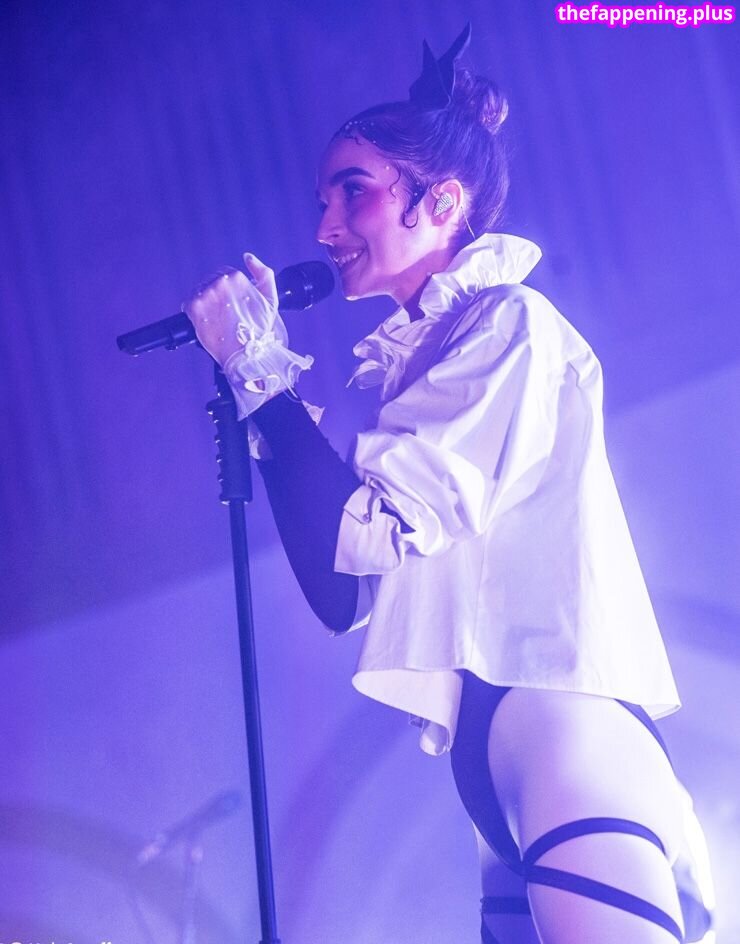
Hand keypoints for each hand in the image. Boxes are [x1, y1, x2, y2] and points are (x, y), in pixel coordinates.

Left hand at [182, 253, 313, 418]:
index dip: (228, 292)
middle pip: (210, 283)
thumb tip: (248, 257)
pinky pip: (188, 304)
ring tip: (216, 320)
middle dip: (215, 297)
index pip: (224, 275)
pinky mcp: (194, 307)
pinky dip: (194, 313)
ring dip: (204, 305)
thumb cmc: (260, 330)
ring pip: (199, 293)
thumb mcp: (271, 298)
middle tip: (224, 315)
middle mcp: (220, 282)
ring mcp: (206, 294)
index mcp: (237, 277)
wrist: (248, 354)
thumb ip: (263, 273)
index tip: (232, 306)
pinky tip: (206, 323)